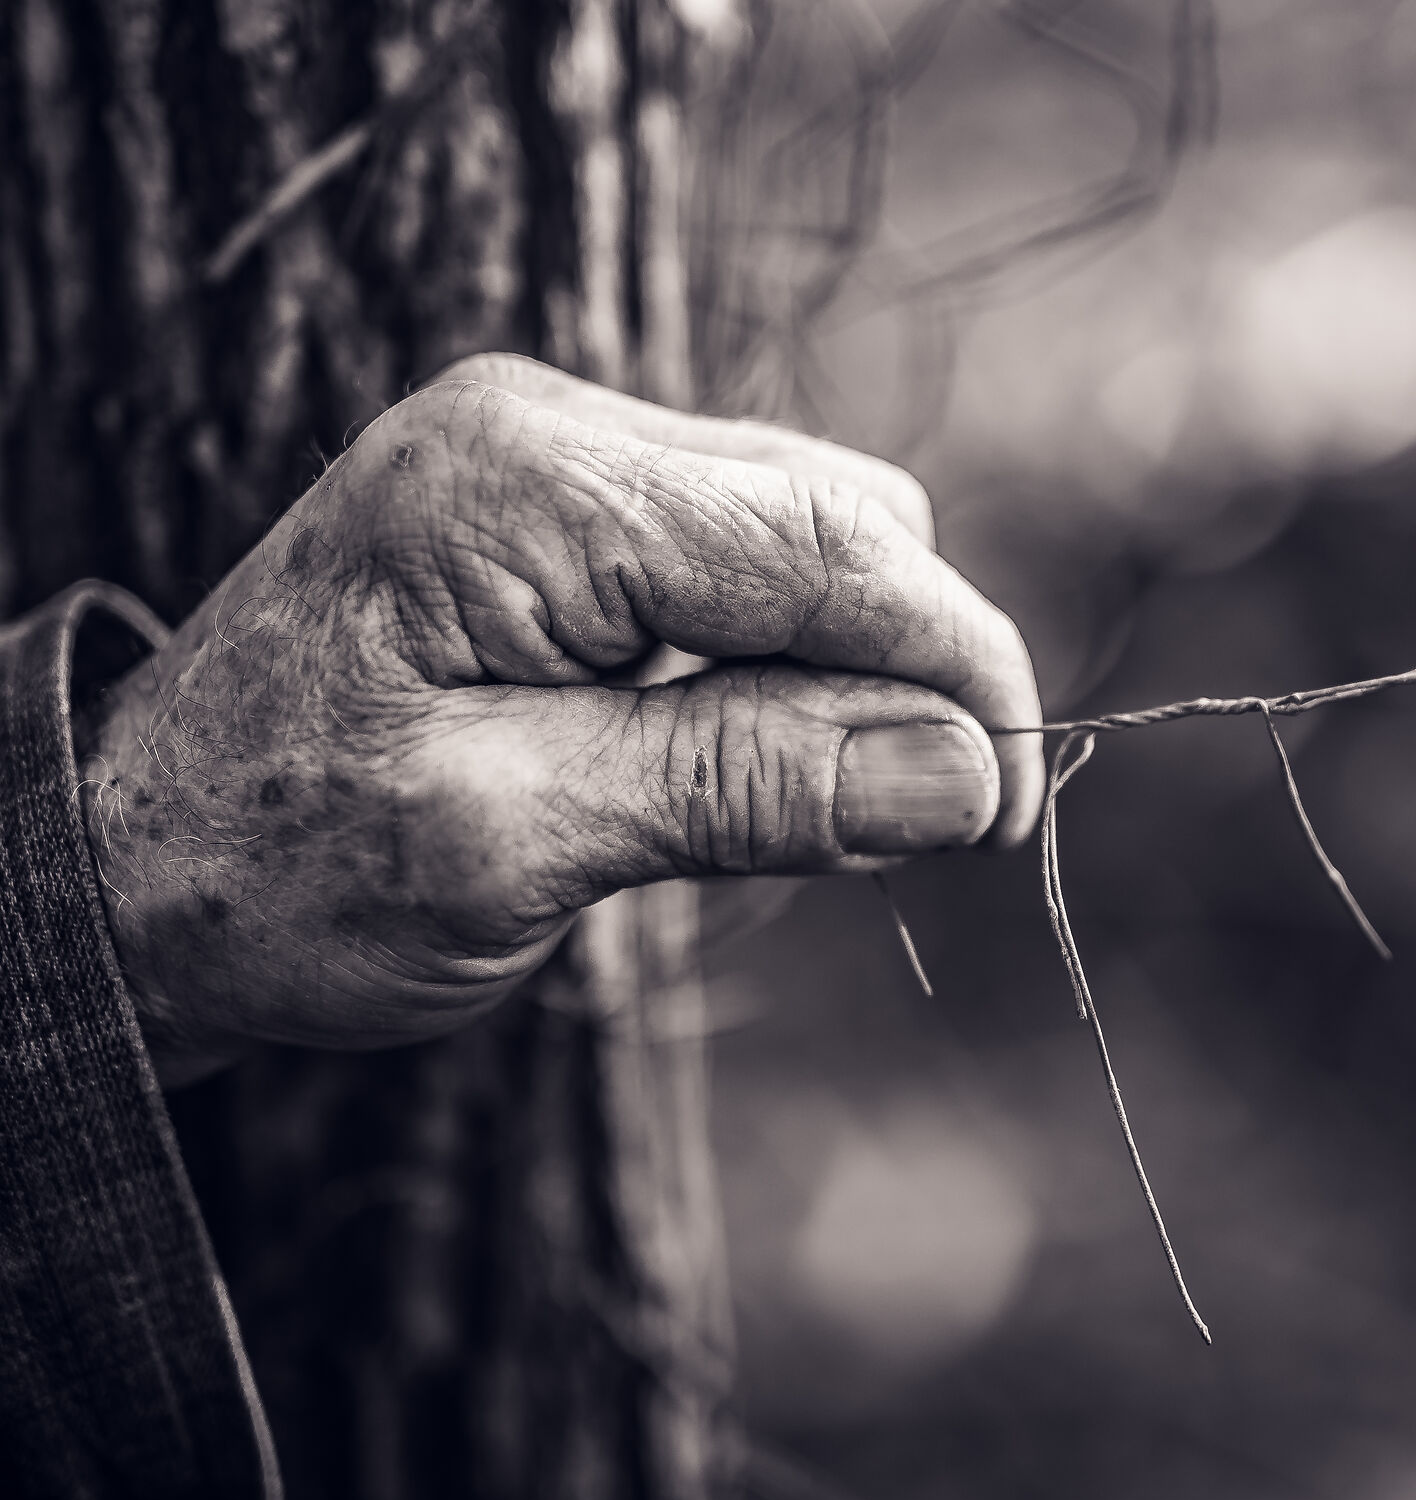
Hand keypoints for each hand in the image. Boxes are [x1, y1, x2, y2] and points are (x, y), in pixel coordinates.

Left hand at [79, 354, 1042, 1079]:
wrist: (121, 867)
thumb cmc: (279, 870)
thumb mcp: (517, 844)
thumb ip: (747, 787)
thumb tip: (970, 772)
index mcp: (530, 484)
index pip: (837, 543)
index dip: (962, 670)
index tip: (1012, 812)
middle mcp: (549, 429)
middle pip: (842, 520)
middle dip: (908, 671)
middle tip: (894, 835)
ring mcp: (555, 461)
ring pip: (811, 539)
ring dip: (845, 672)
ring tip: (784, 810)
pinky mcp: (564, 514)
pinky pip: (745, 566)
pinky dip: (782, 665)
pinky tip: (730, 755)